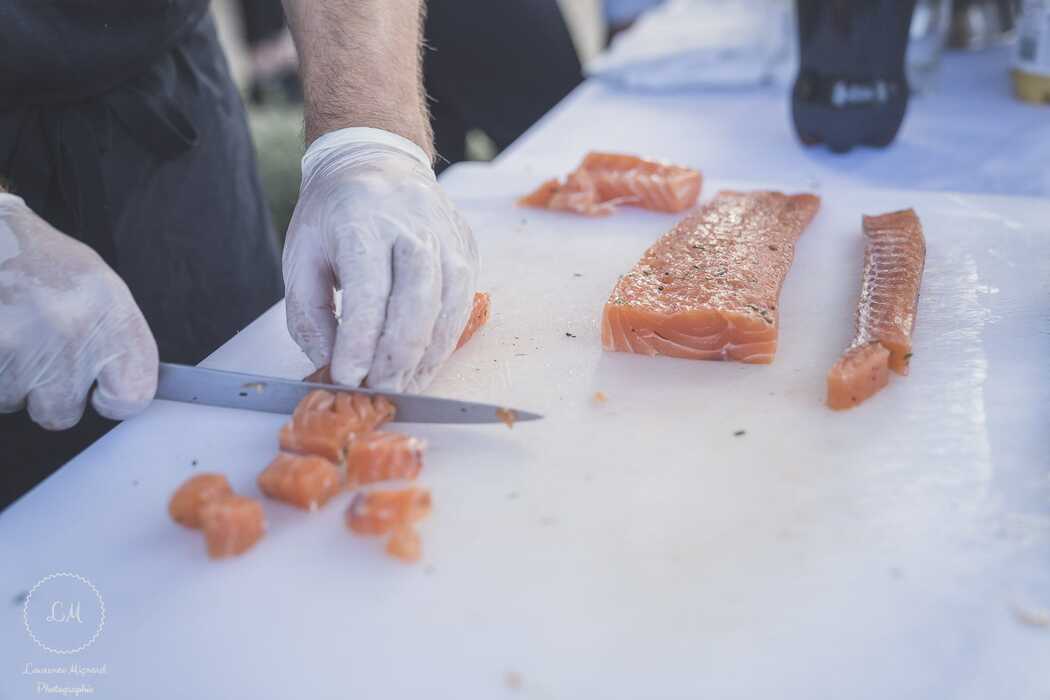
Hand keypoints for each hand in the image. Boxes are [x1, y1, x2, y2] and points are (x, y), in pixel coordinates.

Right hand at [0, 194, 157, 428]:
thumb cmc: (45, 260)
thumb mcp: (100, 287)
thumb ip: (115, 339)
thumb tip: (126, 388)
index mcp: (111, 315)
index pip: (132, 393)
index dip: (116, 401)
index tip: (104, 396)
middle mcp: (71, 332)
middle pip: (61, 414)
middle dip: (47, 396)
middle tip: (42, 360)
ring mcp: (21, 344)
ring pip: (14, 401)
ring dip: (11, 379)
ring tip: (15, 336)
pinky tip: (1, 335)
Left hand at [283, 128, 478, 392]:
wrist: (378, 161)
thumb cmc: (333, 216)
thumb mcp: (301, 259)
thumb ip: (310, 316)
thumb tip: (334, 366)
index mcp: (362, 222)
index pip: (368, 292)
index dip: (359, 341)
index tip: (347, 378)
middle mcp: (412, 226)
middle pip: (417, 301)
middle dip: (398, 357)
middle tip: (379, 391)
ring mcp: (447, 236)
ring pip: (448, 306)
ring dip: (425, 357)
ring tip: (402, 387)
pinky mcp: (467, 248)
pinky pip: (463, 304)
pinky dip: (444, 342)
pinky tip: (422, 365)